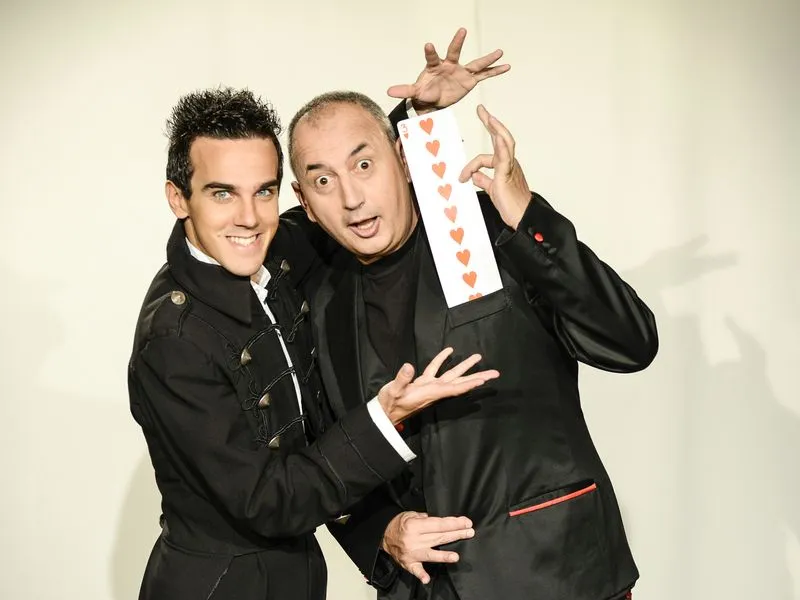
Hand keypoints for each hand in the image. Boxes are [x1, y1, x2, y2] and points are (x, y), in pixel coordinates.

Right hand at [377, 347, 498, 423]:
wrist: (385, 412)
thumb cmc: (390, 404)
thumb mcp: (394, 392)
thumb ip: (402, 379)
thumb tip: (409, 366)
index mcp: (430, 392)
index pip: (453, 389)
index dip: (468, 385)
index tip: (482, 381)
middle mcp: (434, 390)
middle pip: (460, 382)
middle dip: (477, 377)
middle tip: (495, 374)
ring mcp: (430, 386)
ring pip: (451, 375)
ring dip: (465, 366)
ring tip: (477, 357)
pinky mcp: (423, 382)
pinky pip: (435, 369)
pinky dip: (442, 360)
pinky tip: (449, 351)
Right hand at [382, 511, 474, 583]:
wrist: (383, 535)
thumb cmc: (399, 524)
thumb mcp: (410, 515)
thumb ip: (425, 518)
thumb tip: (440, 522)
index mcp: (415, 526)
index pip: (439, 524)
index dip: (454, 523)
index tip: (466, 522)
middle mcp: (414, 540)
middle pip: (438, 537)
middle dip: (456, 534)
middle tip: (469, 532)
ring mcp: (411, 553)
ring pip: (430, 554)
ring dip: (443, 556)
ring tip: (455, 556)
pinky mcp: (408, 564)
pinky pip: (415, 570)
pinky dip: (421, 574)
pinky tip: (427, 579)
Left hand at [387, 27, 509, 112]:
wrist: (434, 100)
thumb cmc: (424, 92)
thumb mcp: (414, 92)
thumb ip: (404, 90)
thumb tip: (388, 91)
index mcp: (434, 67)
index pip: (432, 57)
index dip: (430, 52)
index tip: (429, 45)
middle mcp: (449, 65)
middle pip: (454, 52)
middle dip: (457, 42)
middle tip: (462, 30)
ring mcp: (461, 71)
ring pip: (475, 63)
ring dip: (487, 58)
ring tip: (500, 51)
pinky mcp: (470, 79)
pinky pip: (484, 75)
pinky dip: (495, 71)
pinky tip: (506, 66)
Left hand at [459, 105, 530, 229]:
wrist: (522, 218)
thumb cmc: (511, 206)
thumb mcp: (493, 190)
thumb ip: (484, 181)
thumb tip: (474, 175)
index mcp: (505, 166)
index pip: (494, 148)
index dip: (488, 135)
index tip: (483, 119)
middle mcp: (510, 163)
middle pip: (501, 137)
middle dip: (491, 122)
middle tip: (481, 109)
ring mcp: (510, 168)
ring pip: (504, 143)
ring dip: (495, 129)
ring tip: (487, 117)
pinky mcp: (507, 176)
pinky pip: (503, 159)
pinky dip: (496, 151)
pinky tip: (492, 144)